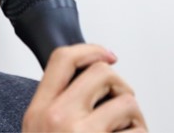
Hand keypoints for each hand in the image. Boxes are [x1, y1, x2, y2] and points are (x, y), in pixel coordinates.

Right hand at [23, 44, 146, 131]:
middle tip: (121, 107)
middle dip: (119, 86)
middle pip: (101, 72)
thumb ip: (53, 111)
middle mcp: (57, 118)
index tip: (107, 54)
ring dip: (134, 117)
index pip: (62, 59)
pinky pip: (138, 130)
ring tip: (126, 132)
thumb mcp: (36, 132)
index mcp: (37, 112)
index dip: (90, 50)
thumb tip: (84, 86)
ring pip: (127, 101)